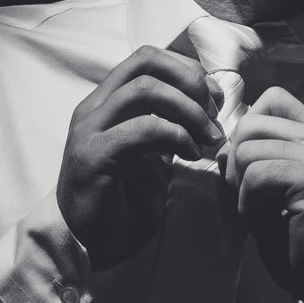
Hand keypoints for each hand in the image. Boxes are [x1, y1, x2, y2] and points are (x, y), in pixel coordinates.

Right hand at [57, 46, 222, 267]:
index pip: (147, 58)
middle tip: (213, 114)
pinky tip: (190, 154)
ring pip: (145, 90)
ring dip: (188, 109)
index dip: (186, 69)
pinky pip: (143, 129)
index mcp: (105, 102)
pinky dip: (176, 135)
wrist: (90, 244)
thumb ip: (167, 125)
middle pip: (145, 62)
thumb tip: (206, 105)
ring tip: (208, 136)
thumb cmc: (122, 200)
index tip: (214, 98)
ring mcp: (89, 130)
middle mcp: (93, 108)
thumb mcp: (150, 153)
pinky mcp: (94, 156)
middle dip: (190, 81)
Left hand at [226, 87, 303, 300]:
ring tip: (262, 215)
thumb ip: (256, 162)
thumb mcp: (276, 193)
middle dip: (235, 162)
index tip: (245, 169)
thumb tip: (221, 146)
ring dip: (242, 189)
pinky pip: (256, 175)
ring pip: (248, 149)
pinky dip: (250, 204)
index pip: (273, 99)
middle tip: (249, 199)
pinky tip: (267, 224)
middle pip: (252, 122)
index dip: (246, 129)